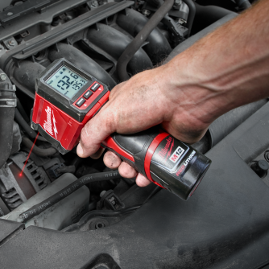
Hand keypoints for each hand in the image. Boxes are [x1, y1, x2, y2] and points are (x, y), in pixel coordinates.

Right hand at [76, 62, 211, 185]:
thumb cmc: (154, 93)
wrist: (187, 98)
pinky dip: (147, 173)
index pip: (99, 129)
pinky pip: (153, 164)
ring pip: (134, 158)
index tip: (93, 153)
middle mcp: (133, 119)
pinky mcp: (165, 143)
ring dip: (129, 168)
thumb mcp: (112, 113)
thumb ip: (92, 132)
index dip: (95, 143)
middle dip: (113, 159)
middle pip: (116, 148)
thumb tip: (82, 148)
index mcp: (117, 107)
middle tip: (114, 160)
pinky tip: (143, 176)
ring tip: (129, 170)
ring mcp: (150, 132)